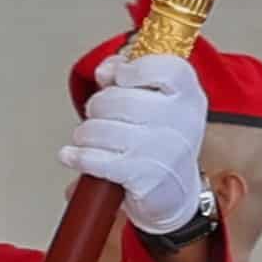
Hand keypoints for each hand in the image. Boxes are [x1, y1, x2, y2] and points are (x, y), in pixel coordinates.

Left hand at [64, 52, 208, 236]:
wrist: (176, 192)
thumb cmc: (161, 140)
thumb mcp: (157, 101)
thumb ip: (129, 75)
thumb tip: (105, 70)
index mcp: (189, 96)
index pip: (166, 68)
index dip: (134, 70)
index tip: (121, 78)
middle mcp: (181, 122)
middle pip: (118, 98)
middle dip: (97, 106)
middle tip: (99, 115)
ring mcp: (163, 151)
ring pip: (99, 128)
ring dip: (85, 134)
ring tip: (91, 139)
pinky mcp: (143, 178)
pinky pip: (94, 159)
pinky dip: (77, 156)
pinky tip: (72, 155)